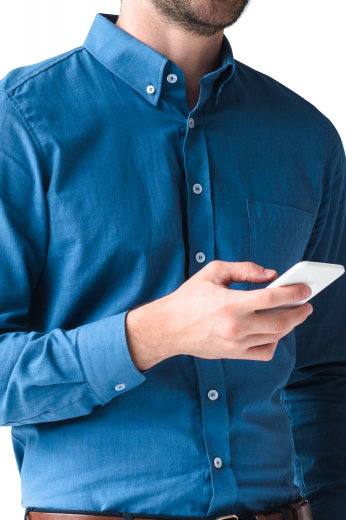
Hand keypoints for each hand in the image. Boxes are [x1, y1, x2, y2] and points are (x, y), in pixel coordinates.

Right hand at [125, 261, 312, 370]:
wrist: (169, 327)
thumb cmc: (189, 297)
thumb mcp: (213, 272)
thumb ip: (244, 269)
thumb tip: (271, 275)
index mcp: (230, 303)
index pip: (271, 298)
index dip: (293, 293)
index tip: (306, 289)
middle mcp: (235, 326)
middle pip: (280, 322)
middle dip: (299, 312)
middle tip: (306, 304)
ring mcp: (236, 344)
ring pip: (275, 337)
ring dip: (289, 325)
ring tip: (292, 314)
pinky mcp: (234, 354)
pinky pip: (264, 352)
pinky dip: (274, 342)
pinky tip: (273, 331)